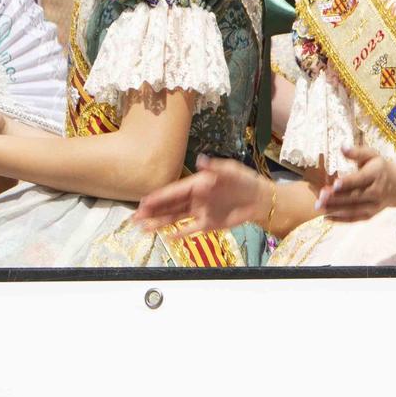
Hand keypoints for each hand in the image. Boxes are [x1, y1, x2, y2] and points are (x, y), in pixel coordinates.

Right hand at [133, 156, 267, 233]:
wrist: (260, 198)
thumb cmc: (244, 180)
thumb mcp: (230, 170)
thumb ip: (214, 167)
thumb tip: (200, 159)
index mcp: (197, 185)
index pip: (173, 192)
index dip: (158, 197)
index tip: (143, 202)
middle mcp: (195, 198)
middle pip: (170, 206)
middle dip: (152, 211)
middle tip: (135, 217)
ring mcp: (200, 211)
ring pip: (175, 218)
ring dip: (160, 222)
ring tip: (143, 228)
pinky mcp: (208, 224)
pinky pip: (190, 229)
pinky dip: (179, 232)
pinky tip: (167, 236)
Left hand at [316, 146, 395, 221]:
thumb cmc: (380, 167)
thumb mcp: (372, 156)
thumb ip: (357, 152)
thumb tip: (342, 147)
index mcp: (376, 174)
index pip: (361, 179)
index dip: (348, 182)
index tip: (335, 184)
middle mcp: (377, 191)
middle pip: (355, 196)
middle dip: (336, 198)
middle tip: (319, 197)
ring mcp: (374, 205)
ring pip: (353, 209)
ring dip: (335, 209)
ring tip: (318, 206)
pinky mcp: (370, 214)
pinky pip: (354, 218)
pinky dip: (340, 220)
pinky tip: (326, 217)